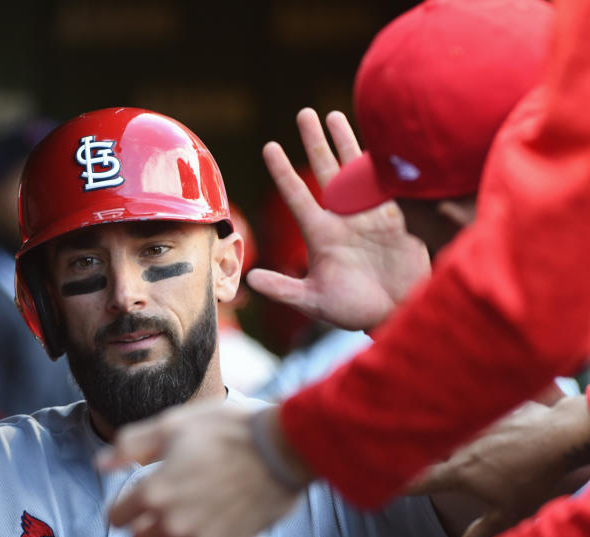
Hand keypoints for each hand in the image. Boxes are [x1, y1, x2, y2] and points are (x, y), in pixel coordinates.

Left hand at [101, 400, 304, 536]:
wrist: (281, 447)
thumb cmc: (226, 429)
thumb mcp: (172, 424)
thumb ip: (130, 445)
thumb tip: (102, 464)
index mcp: (154, 492)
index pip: (117, 518)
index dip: (123, 504)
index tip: (136, 495)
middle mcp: (174, 522)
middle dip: (145, 523)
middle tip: (162, 503)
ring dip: (173, 534)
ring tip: (190, 508)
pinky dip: (205, 535)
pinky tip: (217, 511)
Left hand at [247, 108, 430, 330]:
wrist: (395, 313)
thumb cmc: (353, 309)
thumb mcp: (314, 300)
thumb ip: (284, 289)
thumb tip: (249, 281)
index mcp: (319, 234)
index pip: (296, 195)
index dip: (283, 171)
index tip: (269, 147)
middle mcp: (341, 217)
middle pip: (324, 171)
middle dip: (314, 142)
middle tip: (304, 113)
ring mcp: (367, 214)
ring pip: (353, 170)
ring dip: (344, 142)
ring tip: (333, 114)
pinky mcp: (395, 217)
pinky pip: (385, 183)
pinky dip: (380, 162)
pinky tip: (377, 137)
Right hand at [408, 397, 589, 536]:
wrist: (560, 436)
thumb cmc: (536, 477)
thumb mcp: (512, 512)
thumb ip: (483, 530)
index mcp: (460, 473)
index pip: (419, 481)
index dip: (398, 484)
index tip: (380, 484)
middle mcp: (460, 446)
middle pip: (428, 449)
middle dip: (414, 453)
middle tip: (398, 452)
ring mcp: (474, 424)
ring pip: (448, 430)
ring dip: (441, 434)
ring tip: (429, 431)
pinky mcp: (489, 408)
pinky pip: (470, 412)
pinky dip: (465, 416)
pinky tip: (468, 415)